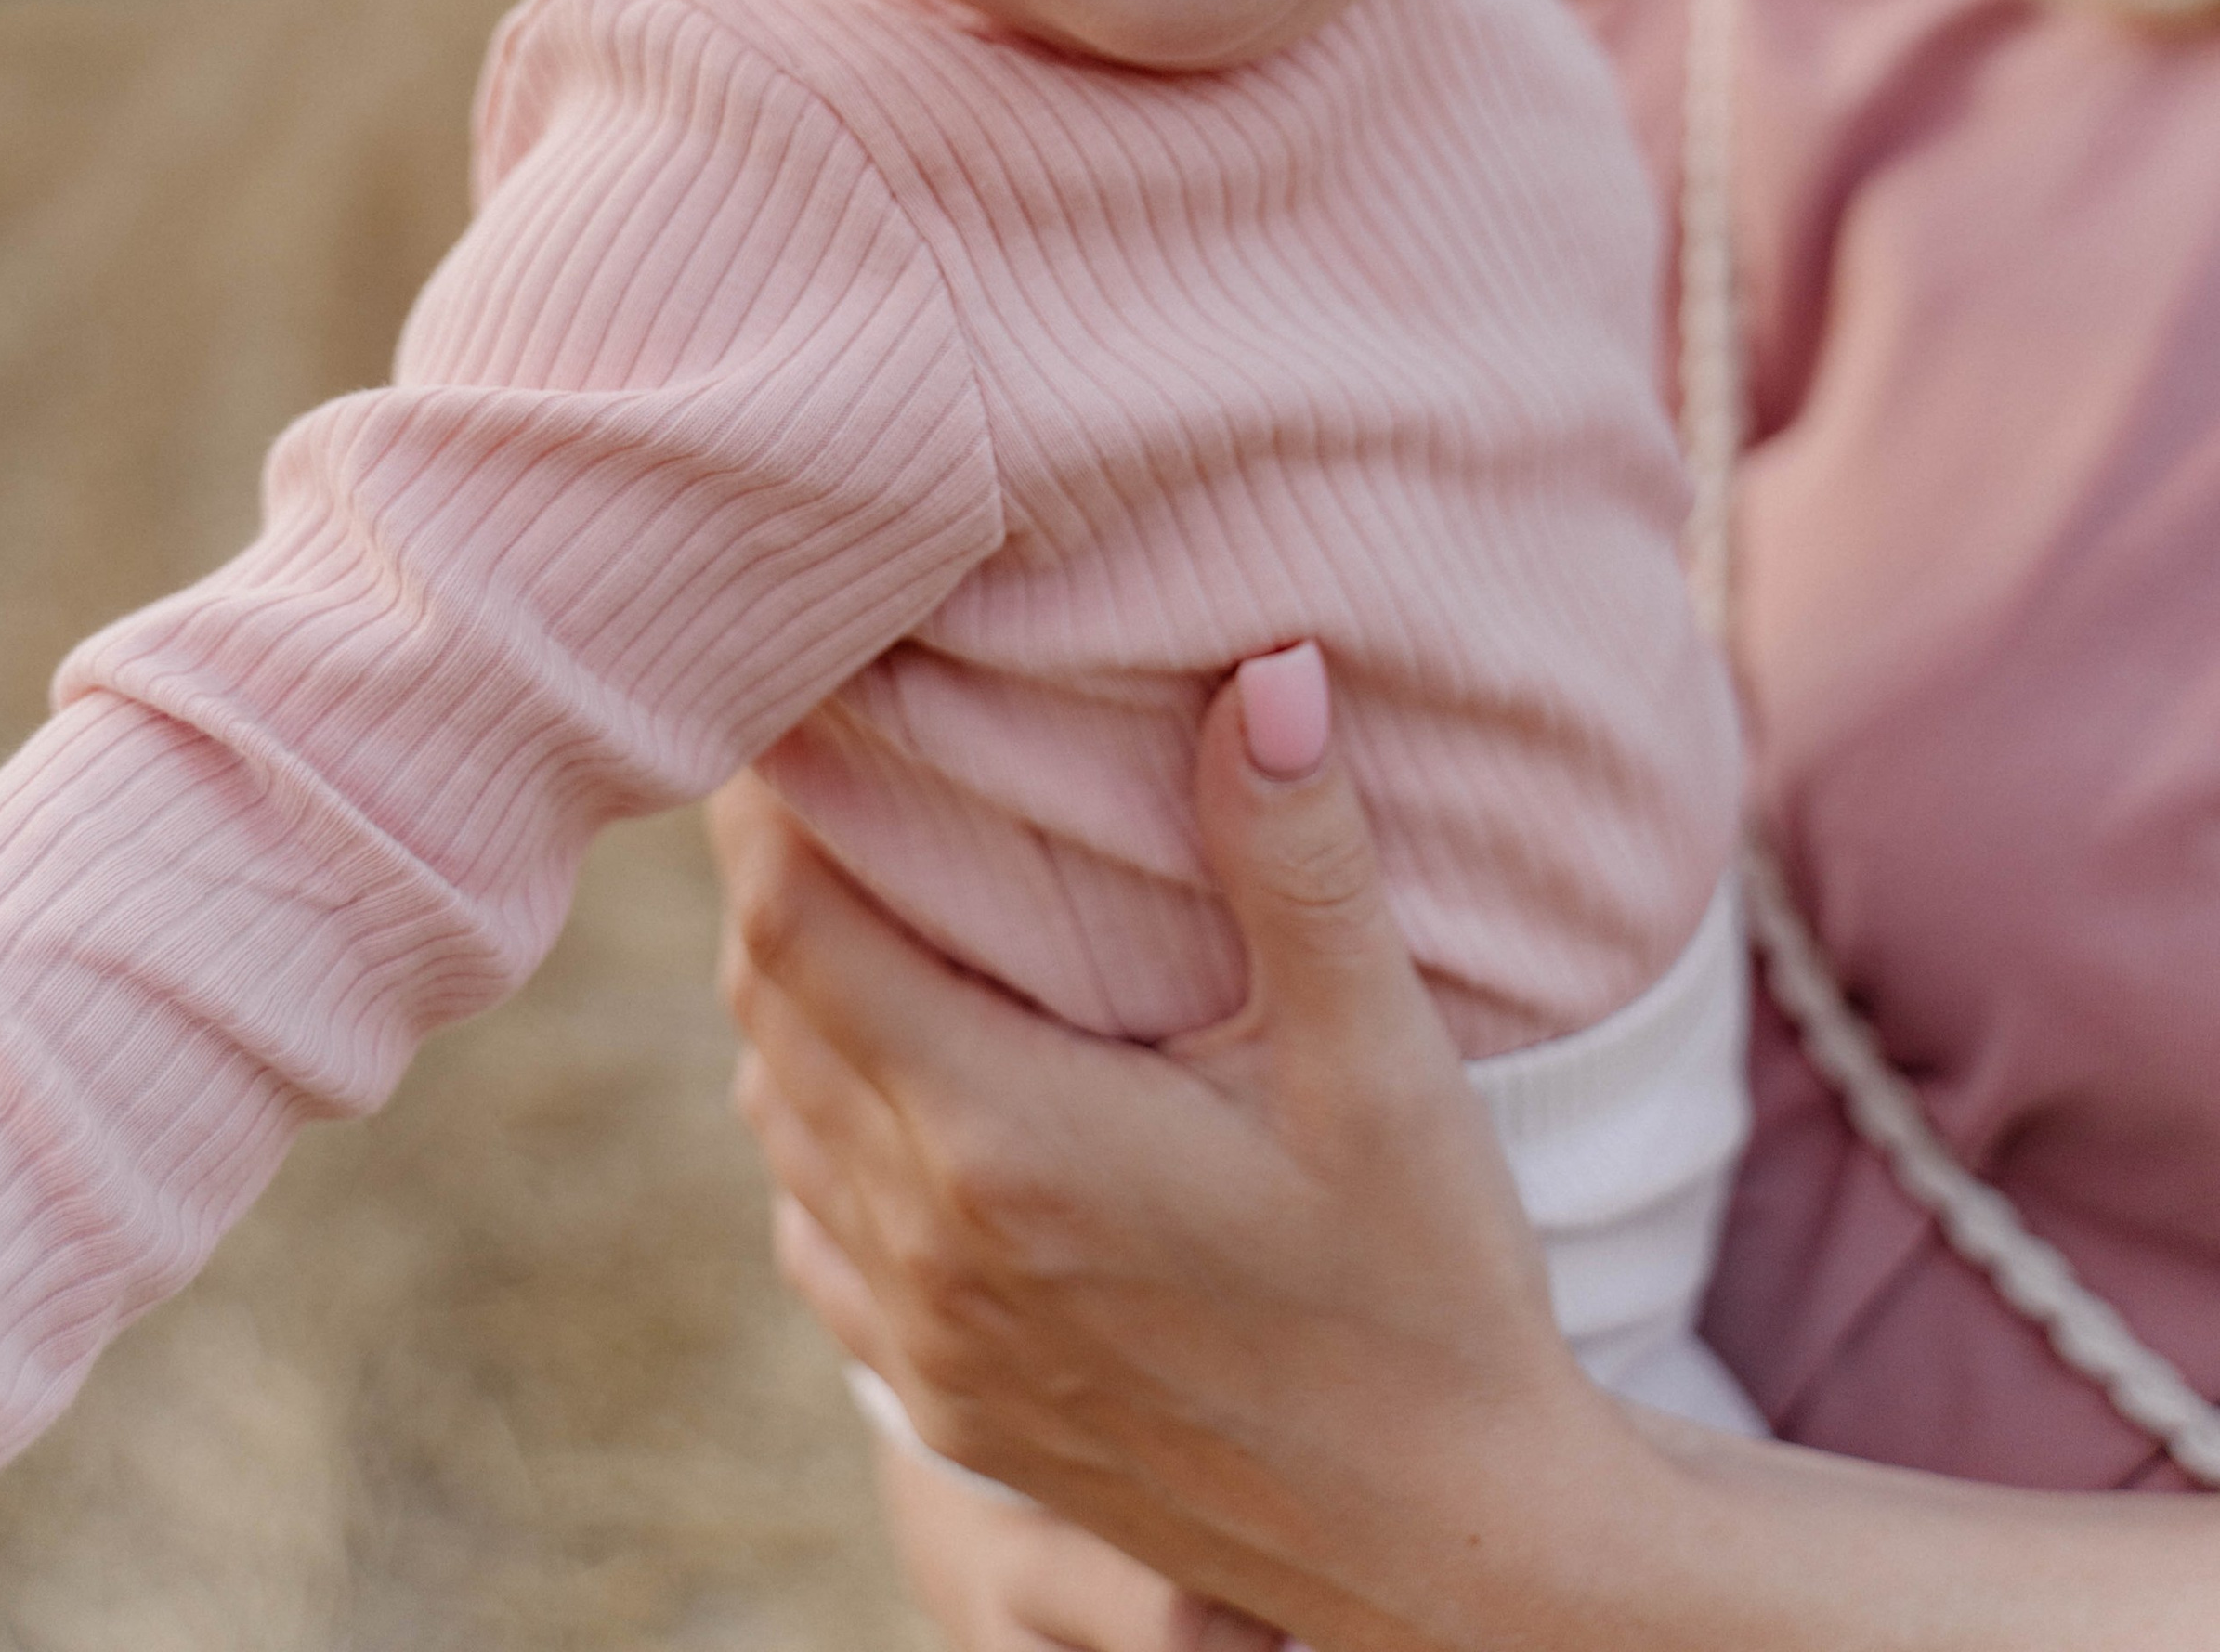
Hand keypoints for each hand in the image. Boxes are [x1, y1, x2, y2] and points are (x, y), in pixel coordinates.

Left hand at [709, 650, 1637, 1647]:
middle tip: (822, 758)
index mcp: (1009, 1139)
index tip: (799, 702)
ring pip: (777, 1118)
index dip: (770, 802)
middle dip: (777, 871)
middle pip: (767, 1008)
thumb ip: (1301, 859)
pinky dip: (815, 1123)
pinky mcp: (950, 1403)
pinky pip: (815, 1229)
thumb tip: (1269, 664)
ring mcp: (928, 1338)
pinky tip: (889, 1069)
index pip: (797, 927)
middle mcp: (933, 1242)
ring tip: (854, 884)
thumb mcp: (1381, 1064)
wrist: (1451, 1554)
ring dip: (792, 994)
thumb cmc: (1431, 1296)